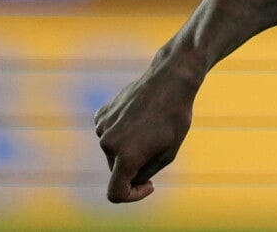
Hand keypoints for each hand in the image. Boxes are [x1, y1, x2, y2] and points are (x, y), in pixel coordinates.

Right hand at [94, 53, 201, 202]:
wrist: (170, 80)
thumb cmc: (175, 117)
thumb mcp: (167, 153)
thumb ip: (145, 172)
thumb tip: (130, 179)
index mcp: (126, 156)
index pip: (116, 193)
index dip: (132, 196)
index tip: (149, 185)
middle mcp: (109, 143)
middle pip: (117, 170)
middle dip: (135, 166)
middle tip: (157, 146)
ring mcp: (103, 127)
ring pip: (113, 152)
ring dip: (129, 147)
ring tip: (150, 128)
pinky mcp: (101, 114)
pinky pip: (110, 134)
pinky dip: (122, 132)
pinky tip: (138, 117)